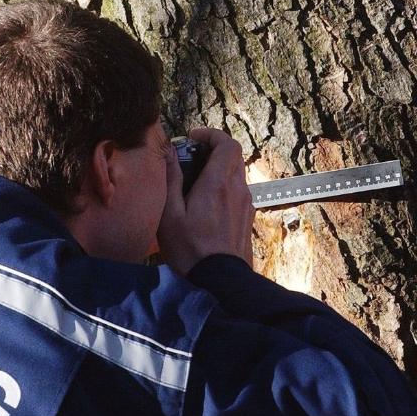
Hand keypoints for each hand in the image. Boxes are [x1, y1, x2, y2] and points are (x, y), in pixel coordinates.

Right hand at [157, 128, 254, 274]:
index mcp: (218, 183)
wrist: (221, 281)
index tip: (193, 139)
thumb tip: (169, 151)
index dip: (211, 135)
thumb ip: (171, 178)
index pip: (227, 143)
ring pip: (235, 174)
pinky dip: (223, 188)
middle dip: (212, 151)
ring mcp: (246, 204)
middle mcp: (238, 189)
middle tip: (190, 160)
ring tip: (194, 185)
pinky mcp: (247, 218)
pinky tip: (206, 207)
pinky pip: (237, 192)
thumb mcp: (170, 213)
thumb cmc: (190, 248)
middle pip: (232, 156)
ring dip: (217, 171)